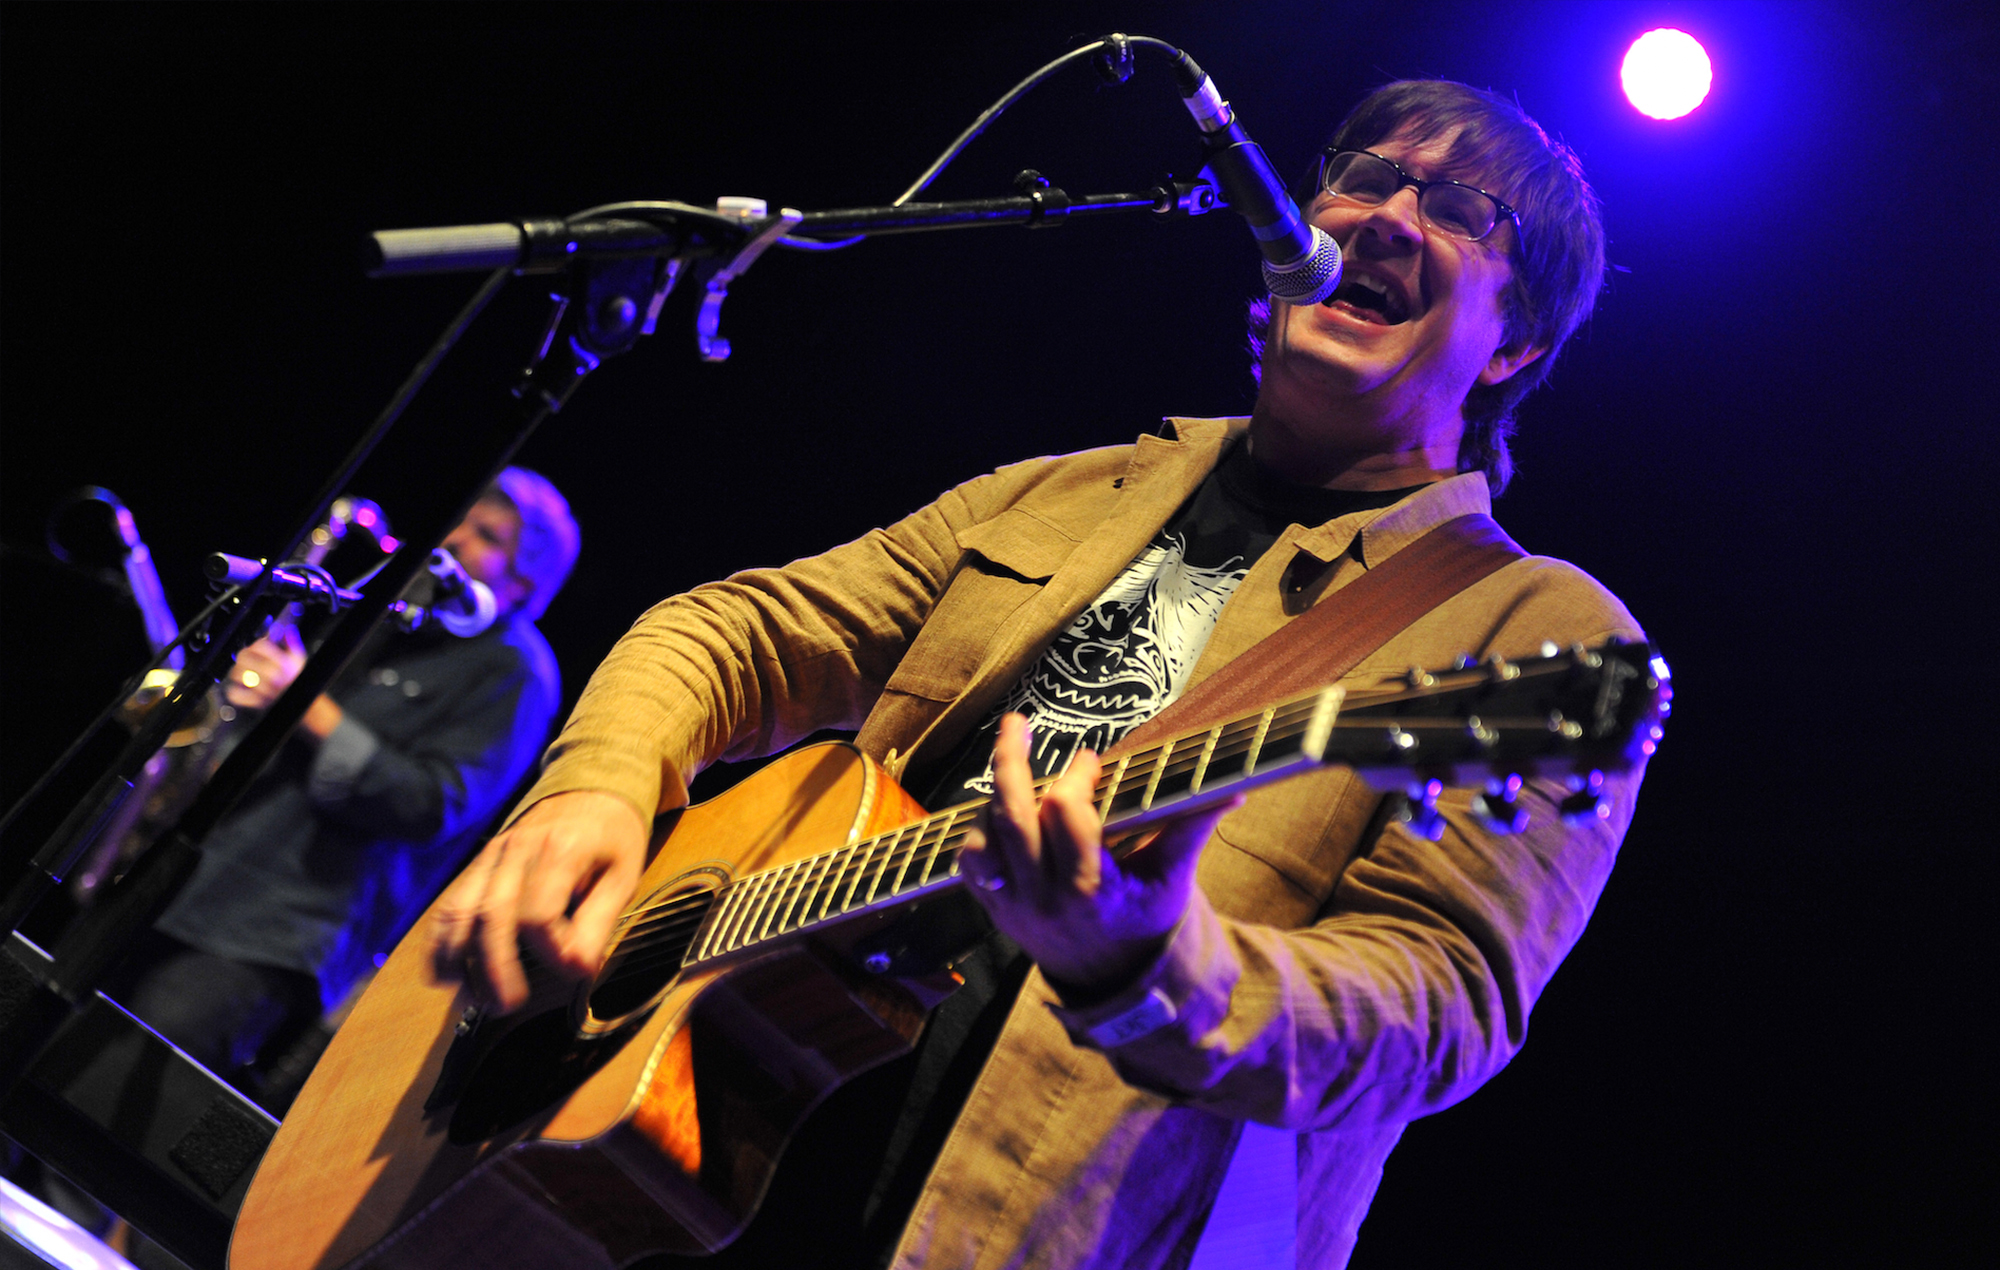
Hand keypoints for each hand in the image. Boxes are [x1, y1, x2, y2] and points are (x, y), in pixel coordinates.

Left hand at [224, 626, 305, 708]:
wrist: (301, 704)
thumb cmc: (298, 679)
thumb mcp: (299, 659)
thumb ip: (291, 642)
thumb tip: (286, 628)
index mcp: (284, 663)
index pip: (261, 646)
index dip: (257, 644)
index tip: (258, 647)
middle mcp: (273, 676)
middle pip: (244, 657)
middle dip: (245, 656)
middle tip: (248, 658)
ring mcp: (264, 690)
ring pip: (237, 674)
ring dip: (238, 672)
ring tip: (244, 672)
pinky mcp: (257, 703)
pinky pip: (236, 694)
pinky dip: (235, 691)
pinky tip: (241, 687)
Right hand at [429, 789, 649, 1013]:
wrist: (591, 785)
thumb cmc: (612, 835)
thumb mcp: (623, 876)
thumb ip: (599, 923)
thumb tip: (578, 970)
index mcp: (560, 848)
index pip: (539, 912)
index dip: (551, 951)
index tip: (572, 971)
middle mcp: (517, 849)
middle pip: (492, 915)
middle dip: (494, 968)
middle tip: (507, 1004)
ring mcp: (492, 855)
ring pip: (460, 911)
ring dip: (460, 961)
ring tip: (473, 999)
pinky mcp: (479, 864)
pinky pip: (450, 904)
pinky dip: (442, 942)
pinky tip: (446, 974)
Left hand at [958, 714, 1240, 995]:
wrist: (1112, 979)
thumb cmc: (1145, 919)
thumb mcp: (1172, 879)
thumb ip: (1191, 829)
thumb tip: (1234, 789)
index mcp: (1092, 889)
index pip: (1066, 816)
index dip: (1076, 778)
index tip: (1091, 761)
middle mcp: (1044, 898)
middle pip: (1012, 817)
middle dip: (1010, 761)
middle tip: (1017, 723)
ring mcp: (1012, 906)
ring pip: (983, 838)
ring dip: (993, 797)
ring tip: (1010, 765)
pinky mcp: (993, 907)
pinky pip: (968, 862)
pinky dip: (978, 829)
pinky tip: (998, 808)